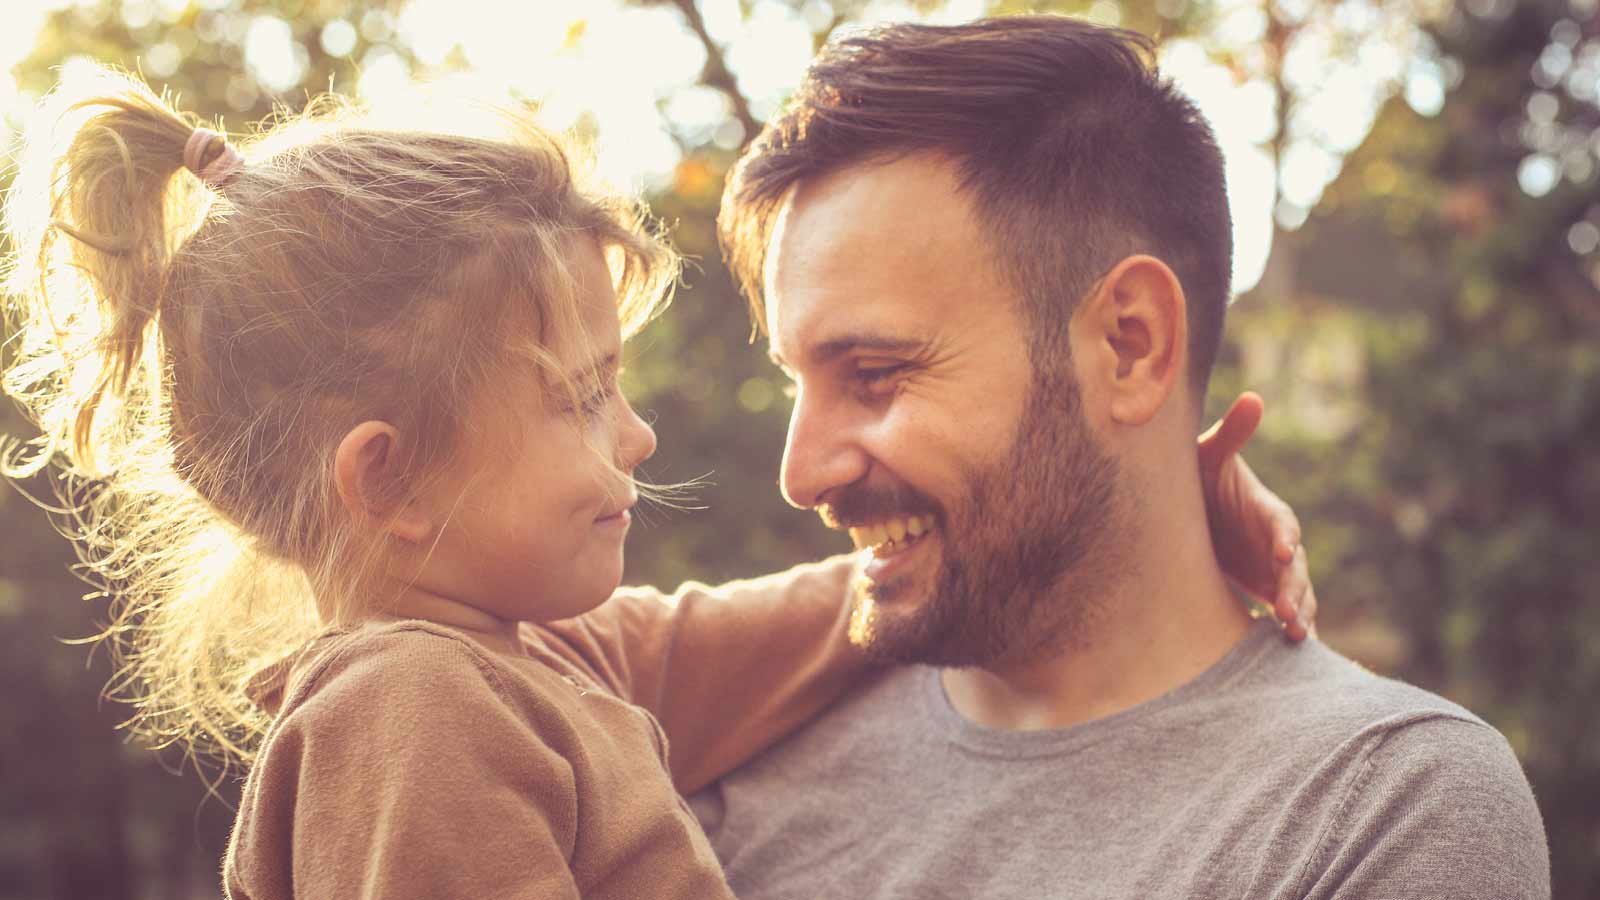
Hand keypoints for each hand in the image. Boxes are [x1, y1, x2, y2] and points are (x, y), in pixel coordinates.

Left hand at [1197, 392, 1316, 640]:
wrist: (1186, 506)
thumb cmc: (1198, 474)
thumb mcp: (1209, 455)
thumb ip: (1231, 434)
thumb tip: (1253, 398)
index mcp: (1263, 508)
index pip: (1281, 522)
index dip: (1284, 536)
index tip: (1283, 552)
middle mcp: (1273, 540)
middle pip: (1294, 567)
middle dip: (1294, 589)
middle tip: (1289, 612)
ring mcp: (1269, 568)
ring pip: (1294, 593)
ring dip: (1298, 613)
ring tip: (1294, 637)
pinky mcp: (1259, 587)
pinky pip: (1279, 610)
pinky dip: (1287, 627)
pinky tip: (1288, 652)